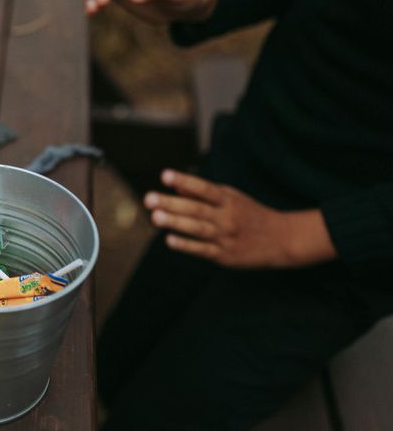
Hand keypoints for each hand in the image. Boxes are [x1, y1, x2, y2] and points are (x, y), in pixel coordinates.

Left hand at [144, 170, 336, 268]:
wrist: (282, 240)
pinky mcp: (225, 255)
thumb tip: (176, 186)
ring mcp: (226, 237)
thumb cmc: (249, 215)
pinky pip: (203, 250)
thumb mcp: (231, 198)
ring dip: (176, 223)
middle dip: (172, 204)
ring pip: (198, 229)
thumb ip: (203, 194)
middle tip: (149, 198)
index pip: (204, 188)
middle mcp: (227, 217)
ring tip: (155, 217)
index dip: (185, 181)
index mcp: (228, 200)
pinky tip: (170, 240)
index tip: (165, 175)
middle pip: (196, 209)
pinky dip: (187, 245)